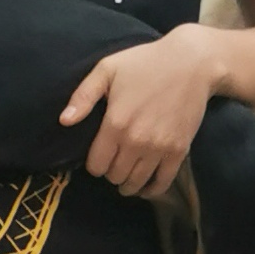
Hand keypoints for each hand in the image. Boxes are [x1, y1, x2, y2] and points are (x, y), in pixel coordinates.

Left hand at [59, 26, 216, 197]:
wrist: (190, 63)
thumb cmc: (144, 63)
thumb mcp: (107, 69)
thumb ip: (83, 96)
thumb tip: (64, 121)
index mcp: (115, 123)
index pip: (96, 164)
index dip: (93, 164)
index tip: (97, 156)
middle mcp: (136, 141)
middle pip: (115, 176)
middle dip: (110, 172)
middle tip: (112, 162)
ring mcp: (159, 148)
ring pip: (136, 183)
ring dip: (128, 183)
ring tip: (125, 176)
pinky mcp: (179, 151)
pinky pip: (162, 183)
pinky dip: (151, 189)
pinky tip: (145, 186)